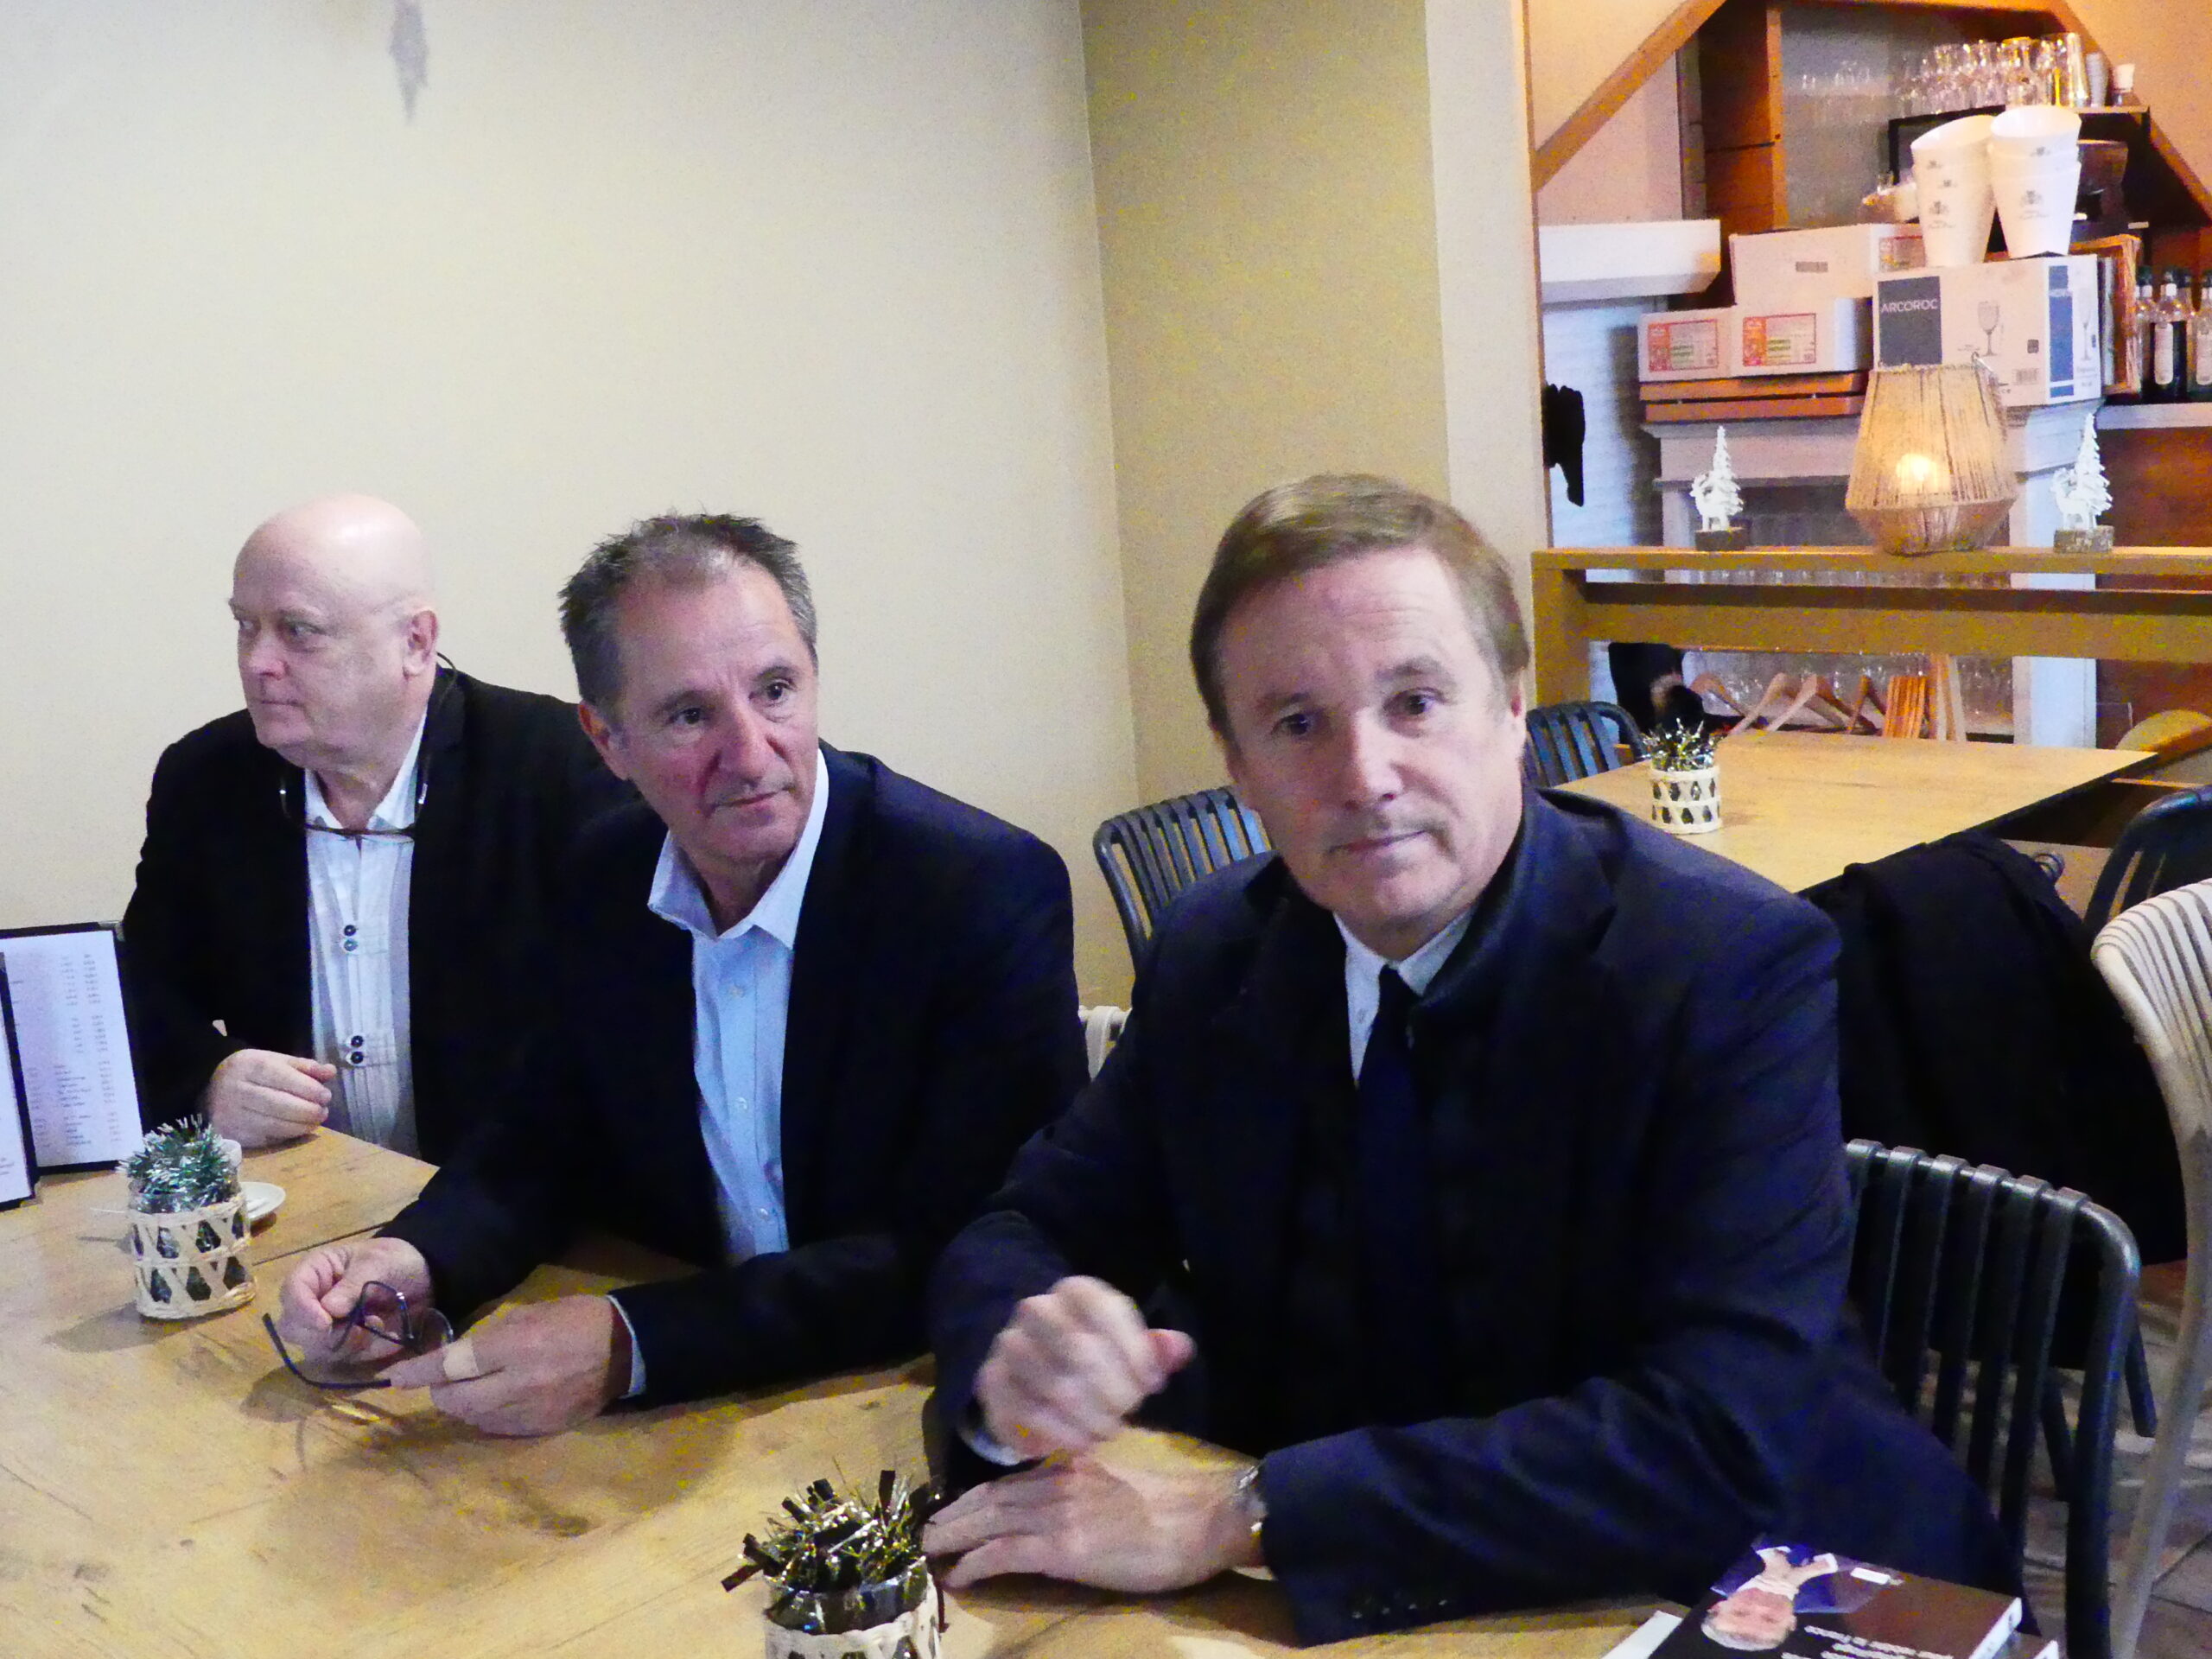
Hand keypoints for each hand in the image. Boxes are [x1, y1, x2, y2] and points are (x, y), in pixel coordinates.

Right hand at [203, 1048, 335, 1145]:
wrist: (209, 1088)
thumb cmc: (251, 1072)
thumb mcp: (275, 1060)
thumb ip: (304, 1066)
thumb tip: (330, 1072)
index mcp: (250, 1066)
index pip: (284, 1078)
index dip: (309, 1089)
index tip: (326, 1096)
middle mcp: (238, 1090)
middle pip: (280, 1104)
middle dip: (308, 1110)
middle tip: (323, 1112)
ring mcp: (233, 1115)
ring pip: (275, 1125)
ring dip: (301, 1125)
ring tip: (314, 1121)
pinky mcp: (232, 1134)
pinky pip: (266, 1138)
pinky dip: (286, 1135)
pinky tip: (297, 1129)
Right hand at [276, 1235, 434, 1368]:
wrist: (424, 1277)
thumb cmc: (395, 1260)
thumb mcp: (379, 1263)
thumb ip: (353, 1284)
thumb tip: (329, 1309)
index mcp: (315, 1272)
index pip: (291, 1292)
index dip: (301, 1310)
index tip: (324, 1323)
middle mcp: (313, 1302)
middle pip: (293, 1328)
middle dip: (320, 1334)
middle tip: (354, 1328)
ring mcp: (326, 1326)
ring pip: (315, 1349)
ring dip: (346, 1344)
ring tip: (378, 1324)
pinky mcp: (344, 1344)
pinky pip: (343, 1359)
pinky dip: (364, 1352)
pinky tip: (386, 1334)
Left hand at [380, 1296, 630, 1436]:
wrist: (625, 1349)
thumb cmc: (574, 1319)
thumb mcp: (528, 1313)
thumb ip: (488, 1338)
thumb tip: (454, 1358)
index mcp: (514, 1347)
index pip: (451, 1365)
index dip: (419, 1372)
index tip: (396, 1378)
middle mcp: (516, 1384)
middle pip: (453, 1399)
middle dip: (440, 1390)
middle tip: (444, 1378)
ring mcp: (528, 1412)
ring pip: (471, 1418)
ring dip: (462, 1405)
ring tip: (472, 1389)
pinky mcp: (540, 1429)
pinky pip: (496, 1429)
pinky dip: (486, 1417)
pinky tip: (497, 1402)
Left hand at [924, 1452, 1260, 1592]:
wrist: (1200, 1520)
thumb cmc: (1173, 1507)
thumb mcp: (1121, 1482)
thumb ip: (1088, 1483)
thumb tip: (1070, 1499)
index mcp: (1071, 1466)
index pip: (1011, 1480)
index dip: (978, 1497)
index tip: (957, 1510)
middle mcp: (1056, 1483)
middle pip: (990, 1498)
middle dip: (955, 1515)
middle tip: (929, 1531)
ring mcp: (1057, 1514)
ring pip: (989, 1521)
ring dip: (955, 1536)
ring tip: (932, 1550)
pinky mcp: (1062, 1548)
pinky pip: (1005, 1553)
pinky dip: (977, 1563)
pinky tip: (960, 1575)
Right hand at [974, 1276, 1195, 1457]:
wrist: (1030, 1377)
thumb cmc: (1092, 1360)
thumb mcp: (1128, 1349)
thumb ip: (1156, 1350)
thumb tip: (1180, 1348)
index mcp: (1075, 1291)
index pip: (1107, 1309)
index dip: (1137, 1352)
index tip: (1154, 1385)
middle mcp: (1036, 1309)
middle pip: (1081, 1349)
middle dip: (1115, 1391)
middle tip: (1128, 1413)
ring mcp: (1009, 1344)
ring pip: (1056, 1385)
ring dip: (1090, 1417)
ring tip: (1107, 1431)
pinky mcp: (992, 1382)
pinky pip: (1029, 1412)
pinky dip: (1062, 1433)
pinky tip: (1081, 1443)